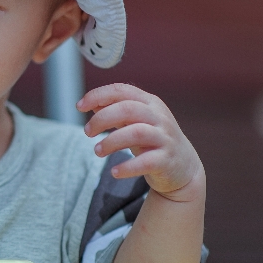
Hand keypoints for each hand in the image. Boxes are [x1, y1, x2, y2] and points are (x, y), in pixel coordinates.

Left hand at [77, 83, 203, 202]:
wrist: (183, 167)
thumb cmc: (151, 140)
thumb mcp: (133, 122)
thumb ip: (114, 111)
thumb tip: (89, 103)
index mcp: (149, 103)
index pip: (122, 91)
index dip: (98, 95)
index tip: (79, 106)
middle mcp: (159, 117)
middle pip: (127, 109)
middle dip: (101, 119)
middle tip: (86, 132)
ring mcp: (165, 138)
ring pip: (136, 133)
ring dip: (111, 142)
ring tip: (97, 151)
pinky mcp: (167, 160)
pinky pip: (146, 162)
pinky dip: (127, 167)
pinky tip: (114, 172)